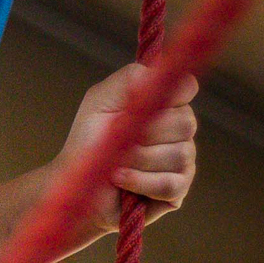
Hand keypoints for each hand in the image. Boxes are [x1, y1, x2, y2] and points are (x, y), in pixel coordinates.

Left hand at [58, 59, 199, 232]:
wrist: (77, 181)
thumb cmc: (88, 139)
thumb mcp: (101, 100)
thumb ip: (130, 79)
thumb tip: (158, 72)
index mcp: (165, 105)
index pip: (186, 88)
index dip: (169, 94)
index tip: (143, 104)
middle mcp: (180, 130)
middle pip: (186, 123)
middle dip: (146, 134)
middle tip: (119, 141)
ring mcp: (182, 160)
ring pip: (179, 154)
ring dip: (139, 160)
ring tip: (114, 163)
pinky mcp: (177, 190)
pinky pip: (170, 184)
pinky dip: (141, 182)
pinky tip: (120, 179)